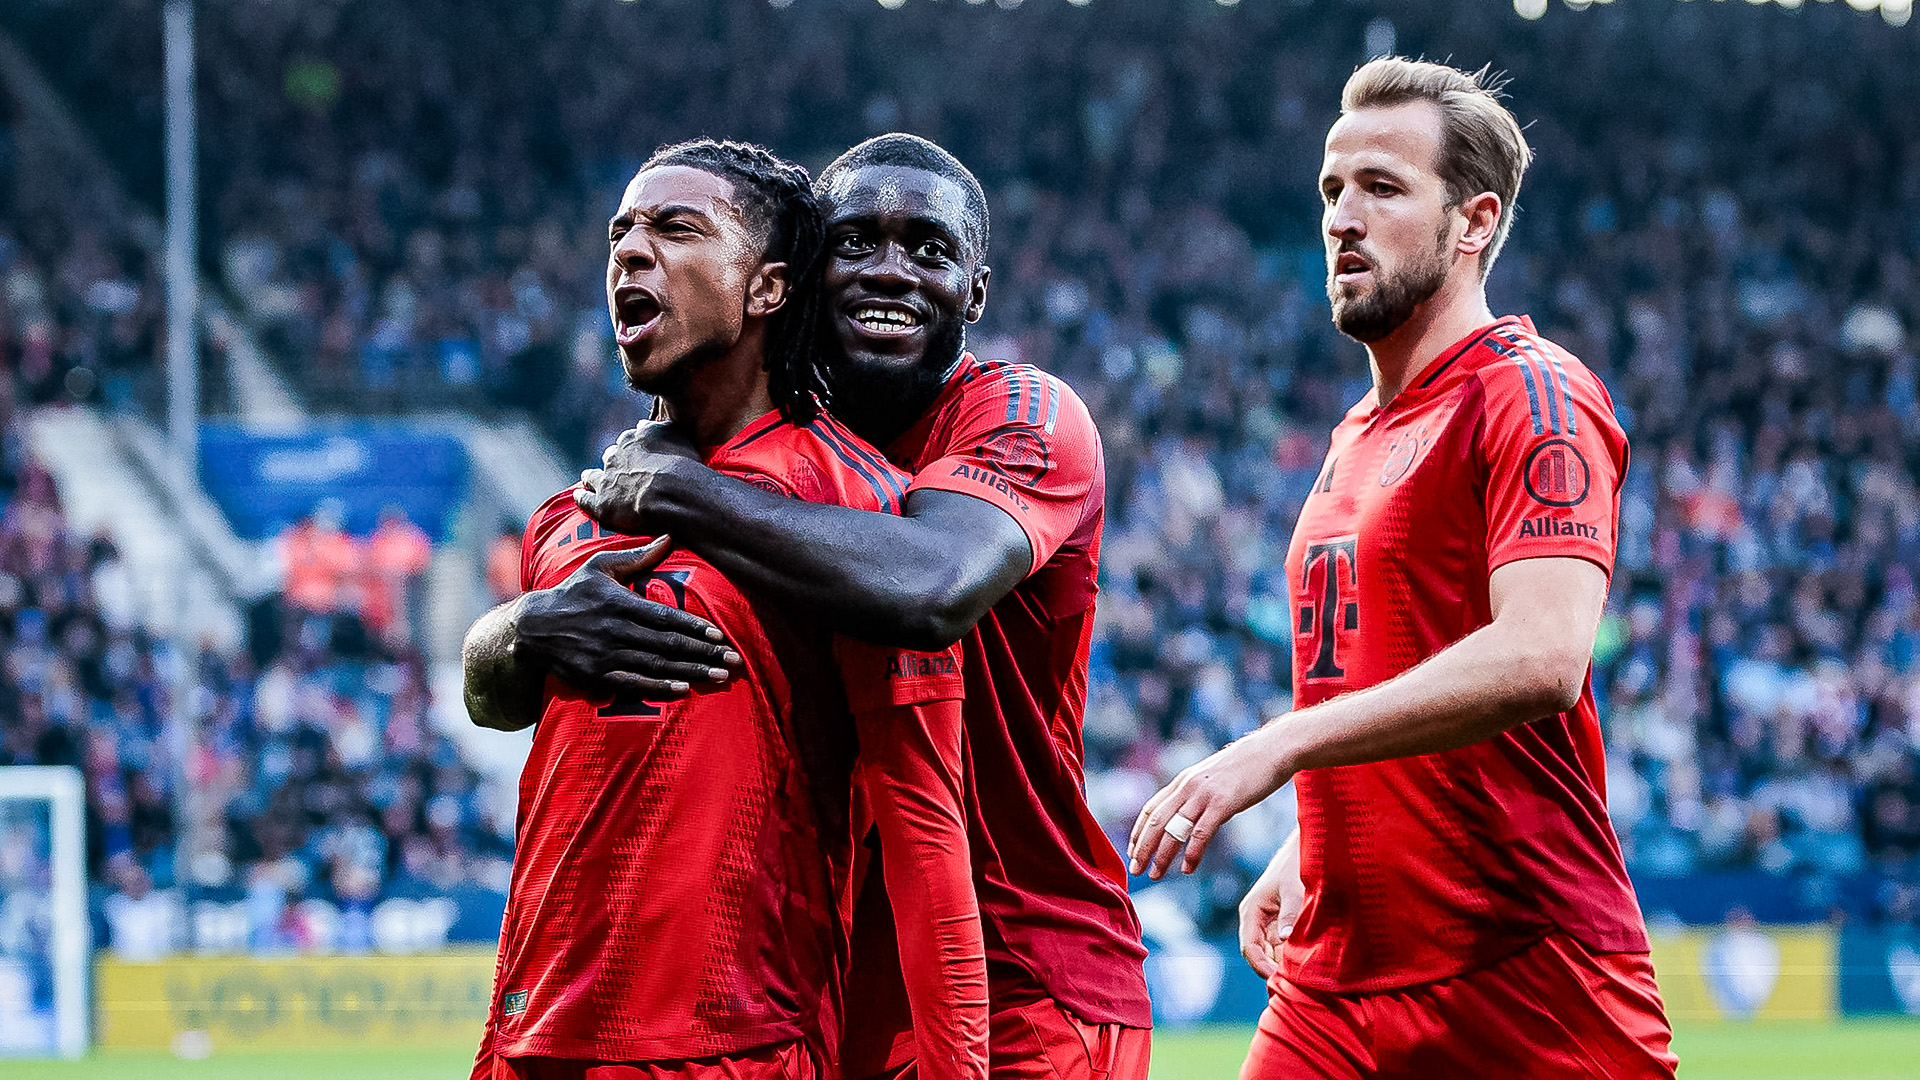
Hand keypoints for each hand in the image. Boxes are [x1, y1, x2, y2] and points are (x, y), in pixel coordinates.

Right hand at [510, 537, 739, 697]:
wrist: (533, 628)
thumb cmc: (573, 592)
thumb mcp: (599, 567)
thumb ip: (636, 555)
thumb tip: (669, 536)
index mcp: (620, 603)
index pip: (664, 617)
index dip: (694, 627)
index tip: (720, 635)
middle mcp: (616, 630)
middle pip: (668, 644)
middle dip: (704, 653)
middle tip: (734, 661)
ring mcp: (607, 655)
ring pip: (657, 666)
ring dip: (691, 672)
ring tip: (719, 676)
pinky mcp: (597, 676)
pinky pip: (634, 684)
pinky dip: (660, 687)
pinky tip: (684, 689)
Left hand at [574, 421, 702, 535]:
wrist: (672, 494)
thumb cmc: (682, 466)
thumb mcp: (676, 436)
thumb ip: (658, 428)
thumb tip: (643, 424)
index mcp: (632, 439)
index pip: (629, 441)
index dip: (634, 449)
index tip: (639, 456)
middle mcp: (615, 457)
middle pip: (610, 457)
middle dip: (614, 462)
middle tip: (622, 470)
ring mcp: (606, 481)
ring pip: (592, 476)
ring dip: (592, 477)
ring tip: (590, 479)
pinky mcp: (601, 504)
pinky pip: (585, 499)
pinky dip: (581, 497)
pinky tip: (579, 496)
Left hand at [1127, 724, 1293, 879]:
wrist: (1272, 750)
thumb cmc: (1246, 767)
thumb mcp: (1212, 779)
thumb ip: (1198, 795)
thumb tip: (1190, 817)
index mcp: (1183, 781)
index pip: (1151, 808)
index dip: (1139, 831)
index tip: (1132, 851)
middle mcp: (1188, 786)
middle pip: (1156, 821)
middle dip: (1143, 848)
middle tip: (1135, 869)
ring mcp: (1204, 794)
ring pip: (1173, 829)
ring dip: (1162, 855)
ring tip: (1156, 874)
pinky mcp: (1223, 803)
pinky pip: (1200, 833)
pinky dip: (1191, 854)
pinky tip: (1187, 869)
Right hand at [1238, 831, 1302, 980]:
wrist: (1305, 849)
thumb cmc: (1296, 866)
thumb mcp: (1293, 889)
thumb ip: (1290, 914)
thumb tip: (1286, 939)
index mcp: (1251, 912)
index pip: (1250, 948)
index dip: (1262, 967)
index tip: (1279, 978)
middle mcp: (1255, 921)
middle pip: (1260, 955)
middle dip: (1275, 969)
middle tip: (1298, 984)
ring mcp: (1268, 924)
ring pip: (1272, 953)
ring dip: (1285, 963)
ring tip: (1306, 976)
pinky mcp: (1281, 924)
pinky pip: (1283, 946)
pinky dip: (1292, 955)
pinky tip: (1309, 962)